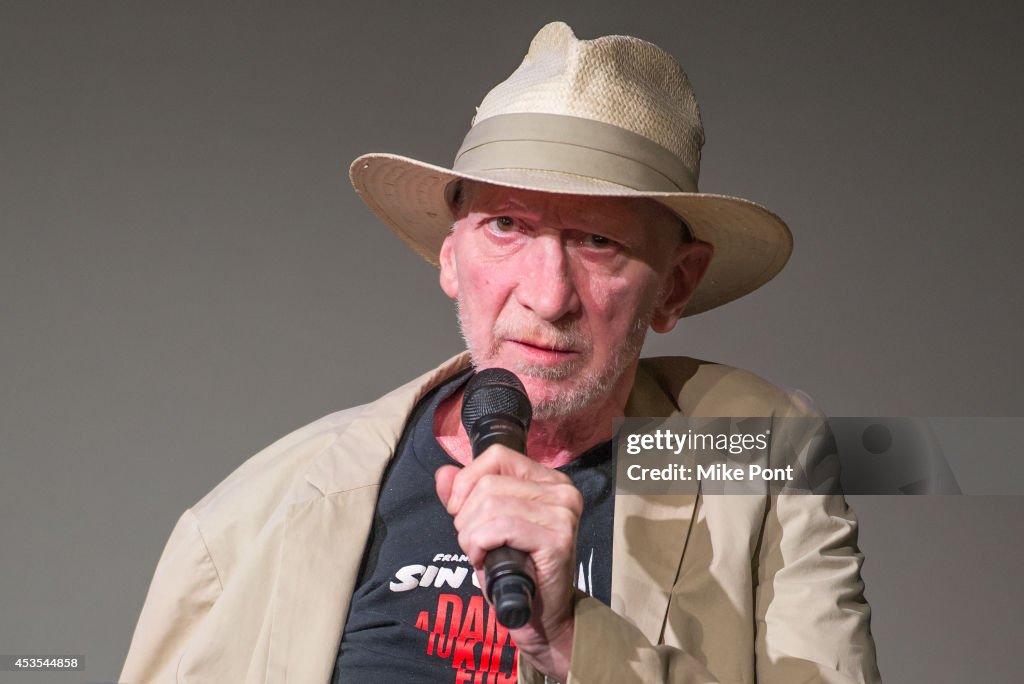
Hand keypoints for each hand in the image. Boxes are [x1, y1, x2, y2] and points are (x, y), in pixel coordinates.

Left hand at [435, 444, 582, 681]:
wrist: (540, 616)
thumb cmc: (514, 568)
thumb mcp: (484, 525)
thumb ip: (463, 496)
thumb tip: (443, 473)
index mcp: (548, 479)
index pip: (497, 456)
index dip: (467, 480)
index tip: (459, 511)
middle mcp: (562, 491)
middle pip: (489, 483)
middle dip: (466, 516)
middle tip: (473, 543)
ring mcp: (563, 514)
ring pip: (492, 504)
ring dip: (471, 534)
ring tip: (479, 553)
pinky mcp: (557, 539)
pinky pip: (501, 527)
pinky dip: (481, 544)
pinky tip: (484, 560)